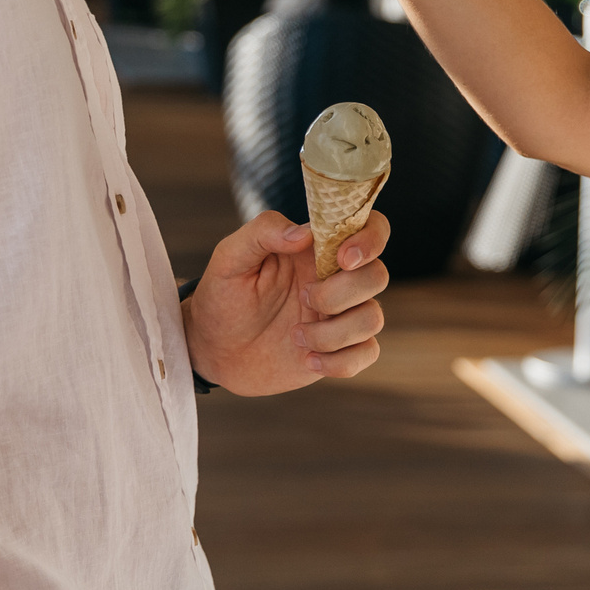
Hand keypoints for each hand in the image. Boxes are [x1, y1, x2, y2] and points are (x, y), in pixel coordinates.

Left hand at [180, 208, 389, 394]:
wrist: (212, 349)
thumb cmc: (222, 296)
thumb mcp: (230, 257)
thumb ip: (263, 232)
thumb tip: (305, 233)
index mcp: (318, 249)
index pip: (371, 228)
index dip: (370, 239)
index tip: (342, 258)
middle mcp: (336, 279)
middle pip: (378, 276)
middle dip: (342, 293)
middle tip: (301, 298)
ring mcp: (340, 316)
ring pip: (373, 318)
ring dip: (334, 332)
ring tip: (294, 336)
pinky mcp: (339, 350)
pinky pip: (367, 354)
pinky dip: (340, 361)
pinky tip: (307, 360)